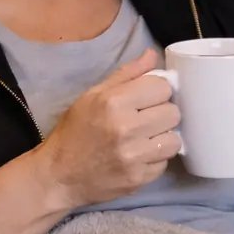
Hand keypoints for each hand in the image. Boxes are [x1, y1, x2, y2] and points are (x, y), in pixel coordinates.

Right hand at [33, 48, 181, 209]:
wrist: (59, 177)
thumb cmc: (75, 132)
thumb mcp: (92, 96)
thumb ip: (126, 74)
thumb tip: (152, 55)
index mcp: (114, 102)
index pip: (163, 87)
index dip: (157, 91)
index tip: (148, 99)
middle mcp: (126, 128)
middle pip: (173, 113)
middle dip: (163, 114)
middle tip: (147, 120)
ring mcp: (134, 156)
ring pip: (174, 140)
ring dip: (163, 138)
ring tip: (145, 139)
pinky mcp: (139, 178)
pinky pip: (165, 163)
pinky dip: (155, 159)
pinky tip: (139, 156)